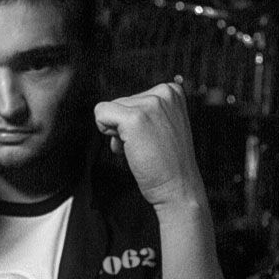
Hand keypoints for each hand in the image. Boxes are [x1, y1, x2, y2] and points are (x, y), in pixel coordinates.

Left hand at [94, 83, 206, 212]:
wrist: (178, 187)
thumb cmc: (166, 162)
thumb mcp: (162, 124)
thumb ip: (143, 111)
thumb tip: (110, 110)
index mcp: (171, 91)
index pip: (131, 98)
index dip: (132, 122)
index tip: (150, 138)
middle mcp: (163, 92)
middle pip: (118, 102)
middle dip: (123, 127)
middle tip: (145, 147)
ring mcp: (150, 104)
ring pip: (108, 109)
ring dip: (117, 133)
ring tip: (141, 148)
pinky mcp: (134, 118)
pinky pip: (100, 114)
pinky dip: (106, 132)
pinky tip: (127, 148)